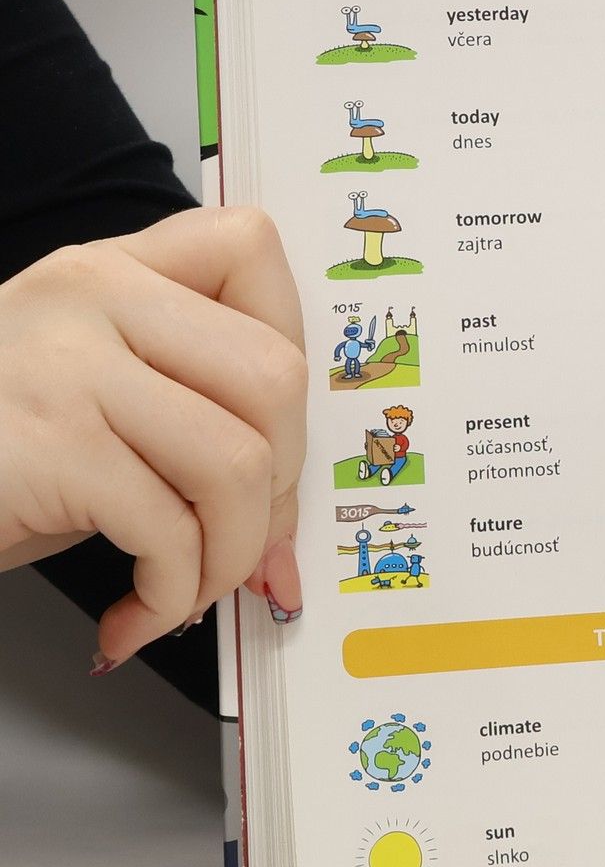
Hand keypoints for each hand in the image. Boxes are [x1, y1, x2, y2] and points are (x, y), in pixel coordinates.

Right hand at [0, 207, 305, 667]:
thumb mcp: (96, 403)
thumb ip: (194, 413)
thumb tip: (287, 521)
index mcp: (112, 270)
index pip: (250, 248)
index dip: (294, 346)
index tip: (271, 430)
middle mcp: (91, 295)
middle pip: (274, 375)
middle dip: (280, 484)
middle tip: (240, 542)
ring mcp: (65, 364)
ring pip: (236, 462)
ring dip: (230, 556)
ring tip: (188, 593)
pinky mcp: (48, 445)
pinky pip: (168, 530)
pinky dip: (170, 596)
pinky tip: (135, 618)